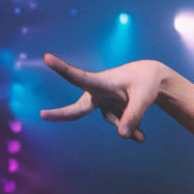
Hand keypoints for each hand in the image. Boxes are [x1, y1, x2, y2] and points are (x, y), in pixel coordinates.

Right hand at [40, 53, 161, 141]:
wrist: (150, 80)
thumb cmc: (145, 83)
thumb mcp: (143, 99)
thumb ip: (133, 117)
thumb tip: (122, 136)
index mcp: (101, 82)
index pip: (80, 77)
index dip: (63, 69)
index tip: (46, 57)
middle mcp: (97, 94)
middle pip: (78, 108)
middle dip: (61, 114)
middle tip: (42, 115)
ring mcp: (102, 104)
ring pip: (115, 122)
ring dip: (130, 123)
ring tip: (141, 123)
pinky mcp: (110, 112)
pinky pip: (121, 127)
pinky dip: (133, 130)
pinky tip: (141, 136)